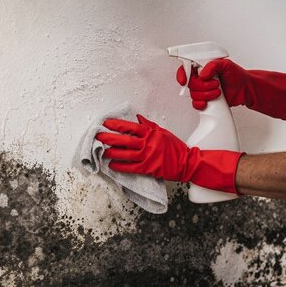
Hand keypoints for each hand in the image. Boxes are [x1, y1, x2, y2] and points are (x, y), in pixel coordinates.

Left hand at [96, 114, 242, 193]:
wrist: (187, 162)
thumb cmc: (175, 147)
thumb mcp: (163, 132)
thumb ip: (149, 125)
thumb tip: (138, 118)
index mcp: (151, 133)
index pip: (131, 126)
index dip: (117, 124)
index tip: (106, 123)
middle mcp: (149, 143)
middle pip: (125, 139)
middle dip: (110, 137)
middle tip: (98, 136)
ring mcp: (148, 156)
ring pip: (126, 154)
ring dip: (113, 152)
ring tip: (103, 151)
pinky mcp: (149, 168)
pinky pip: (131, 167)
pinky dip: (121, 166)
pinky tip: (113, 166)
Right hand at [176, 59, 285, 119]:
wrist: (245, 89)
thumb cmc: (237, 75)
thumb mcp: (227, 65)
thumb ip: (213, 65)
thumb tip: (202, 74)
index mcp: (203, 67)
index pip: (186, 68)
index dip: (182, 74)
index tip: (184, 80)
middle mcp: (201, 78)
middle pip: (190, 84)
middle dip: (202, 86)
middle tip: (216, 84)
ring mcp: (202, 90)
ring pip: (193, 95)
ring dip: (206, 94)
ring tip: (218, 91)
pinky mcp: (205, 100)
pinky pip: (196, 104)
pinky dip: (201, 104)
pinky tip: (209, 102)